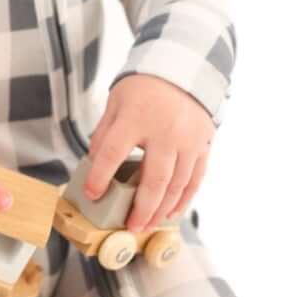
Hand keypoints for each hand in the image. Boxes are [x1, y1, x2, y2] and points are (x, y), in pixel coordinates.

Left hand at [83, 75, 214, 233]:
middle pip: (153, 179)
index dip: (100, 176)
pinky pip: (195, 179)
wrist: (181, 69)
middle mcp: (165, 131)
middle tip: (130, 227)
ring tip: (148, 225)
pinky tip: (172, 213)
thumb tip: (96, 164)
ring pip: (177, 184)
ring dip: (162, 209)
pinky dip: (184, 199)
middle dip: (141, 208)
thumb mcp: (116, 103)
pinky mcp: (203, 145)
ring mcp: (188, 140)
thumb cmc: (144, 88)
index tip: (92, 194)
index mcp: (136, 118)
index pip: (113, 152)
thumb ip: (105, 133)